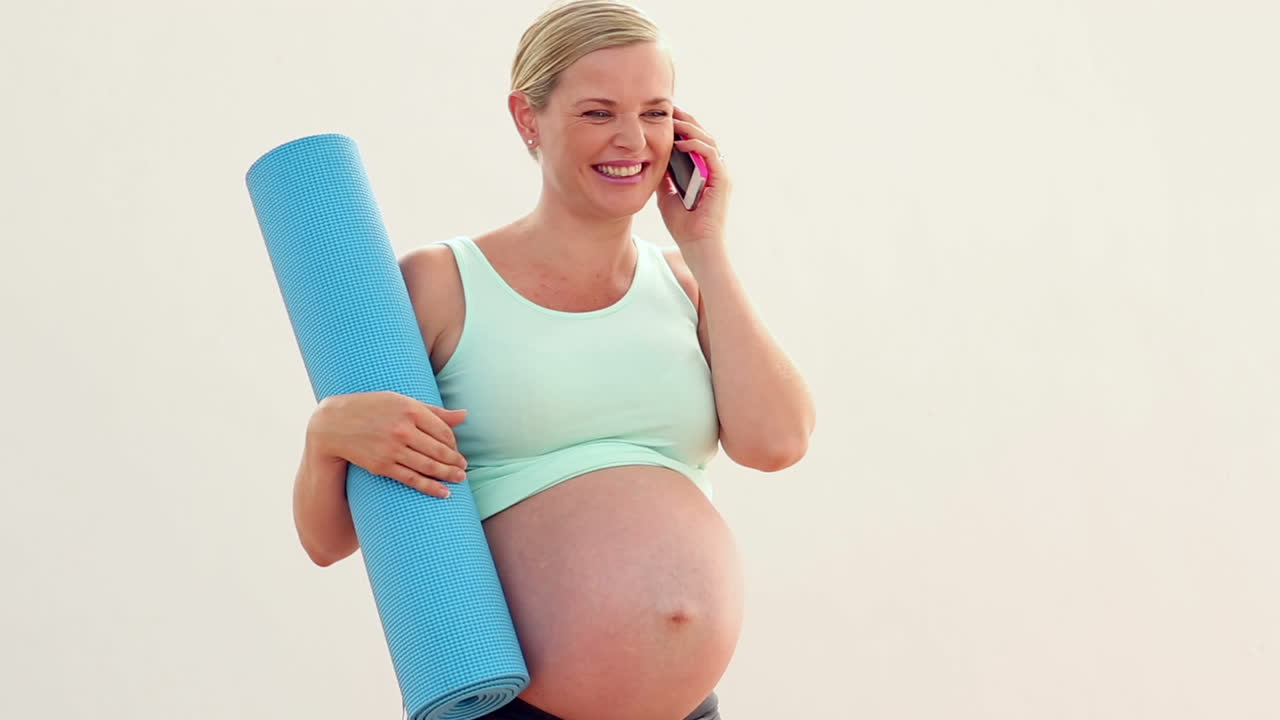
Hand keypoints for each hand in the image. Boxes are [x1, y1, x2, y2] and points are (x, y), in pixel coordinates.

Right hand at [308, 391, 468, 498]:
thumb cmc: (371, 408)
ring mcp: (392, 449)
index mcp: (410, 409)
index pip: (443, 431)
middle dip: (455, 462)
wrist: (333, 424)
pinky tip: (444, 493)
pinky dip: (431, 487)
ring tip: (459, 479)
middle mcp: (403, 429)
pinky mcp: (382, 465)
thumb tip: (465, 415)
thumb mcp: (400, 401)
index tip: (456, 449)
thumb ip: (433, 410)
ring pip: (429, 466)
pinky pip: (412, 479)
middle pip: (439, 450)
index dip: (454, 443)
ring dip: (448, 475)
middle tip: (464, 468)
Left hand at [657, 105, 731, 248]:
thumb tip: (649, 159)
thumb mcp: (665, 194)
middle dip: (685, 120)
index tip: (663, 117)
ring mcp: (720, 174)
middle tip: (668, 108)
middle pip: (702, 135)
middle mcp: (714, 169)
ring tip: (673, 119)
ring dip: (689, 128)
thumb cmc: (683, 225)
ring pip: (707, 140)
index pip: (694, 141)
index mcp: (703, 171)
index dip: (681, 126)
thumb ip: (663, 177)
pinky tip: (679, 142)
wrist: (696, 245)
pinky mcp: (722, 180)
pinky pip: (710, 154)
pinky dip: (695, 145)